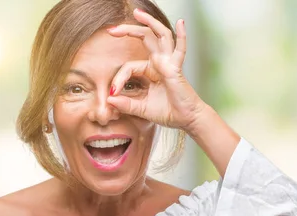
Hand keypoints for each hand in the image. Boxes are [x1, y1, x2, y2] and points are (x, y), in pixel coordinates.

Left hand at [106, 8, 206, 131]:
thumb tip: (109, 99)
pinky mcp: (176, 68)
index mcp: (151, 71)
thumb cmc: (169, 112)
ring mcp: (169, 63)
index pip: (129, 67)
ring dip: (150, 22)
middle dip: (128, 30)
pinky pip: (180, 49)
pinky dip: (182, 36)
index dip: (118, 78)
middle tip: (112, 30)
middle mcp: (160, 63)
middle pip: (144, 38)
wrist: (187, 120)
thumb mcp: (142, 109)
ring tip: (138, 13)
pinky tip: (181, 22)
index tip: (113, 93)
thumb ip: (126, 104)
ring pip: (159, 36)